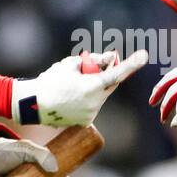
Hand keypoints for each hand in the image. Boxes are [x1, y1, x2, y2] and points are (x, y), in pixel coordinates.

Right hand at [11, 49, 148, 126]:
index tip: (144, 55)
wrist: (32, 105)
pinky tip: (72, 95)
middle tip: (105, 60)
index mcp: (92, 86)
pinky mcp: (85, 121)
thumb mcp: (71, 64)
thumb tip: (112, 58)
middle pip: (110, 83)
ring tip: (75, 83)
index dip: (131, 64)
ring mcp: (91, 114)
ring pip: (101, 94)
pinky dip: (88, 97)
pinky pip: (93, 104)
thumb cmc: (51, 81)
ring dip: (95, 85)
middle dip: (108, 72)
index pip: (116, 73)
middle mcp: (95, 103)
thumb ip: (94, 60)